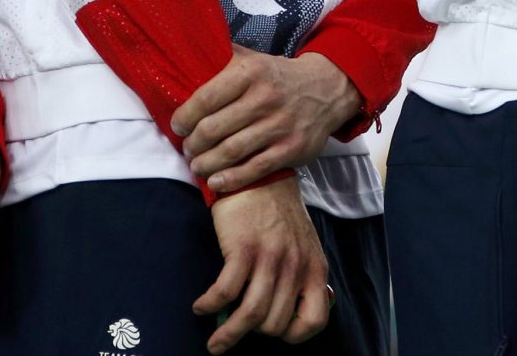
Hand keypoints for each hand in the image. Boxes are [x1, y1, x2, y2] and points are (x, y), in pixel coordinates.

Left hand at [173, 48, 362, 191]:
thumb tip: (185, 54)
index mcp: (251, 72)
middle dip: (194, 144)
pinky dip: (231, 179)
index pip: (206, 97)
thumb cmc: (277, 76)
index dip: (185, 116)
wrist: (327, 89)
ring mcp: (280, 125)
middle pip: (215, 128)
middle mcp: (265, 98)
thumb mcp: (253, 58)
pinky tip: (216, 182)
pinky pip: (255, 169)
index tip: (178, 126)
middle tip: (188, 149)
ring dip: (207, 163)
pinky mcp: (291, 149)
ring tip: (197, 165)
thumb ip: (222, 57)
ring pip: (232, 151)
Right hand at [194, 178, 331, 353]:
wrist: (259, 175)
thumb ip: (306, 274)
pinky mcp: (242, 249)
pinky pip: (225, 292)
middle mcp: (295, 266)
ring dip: (228, 335)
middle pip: (275, 323)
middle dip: (254, 333)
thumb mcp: (305, 244)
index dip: (294, 334)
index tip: (277, 334)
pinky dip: (210, 306)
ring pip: (250, 315)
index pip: (314, 320)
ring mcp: (269, 258)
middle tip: (238, 328)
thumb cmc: (278, 213)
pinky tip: (201, 307)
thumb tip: (308, 307)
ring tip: (215, 342)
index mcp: (314, 268)